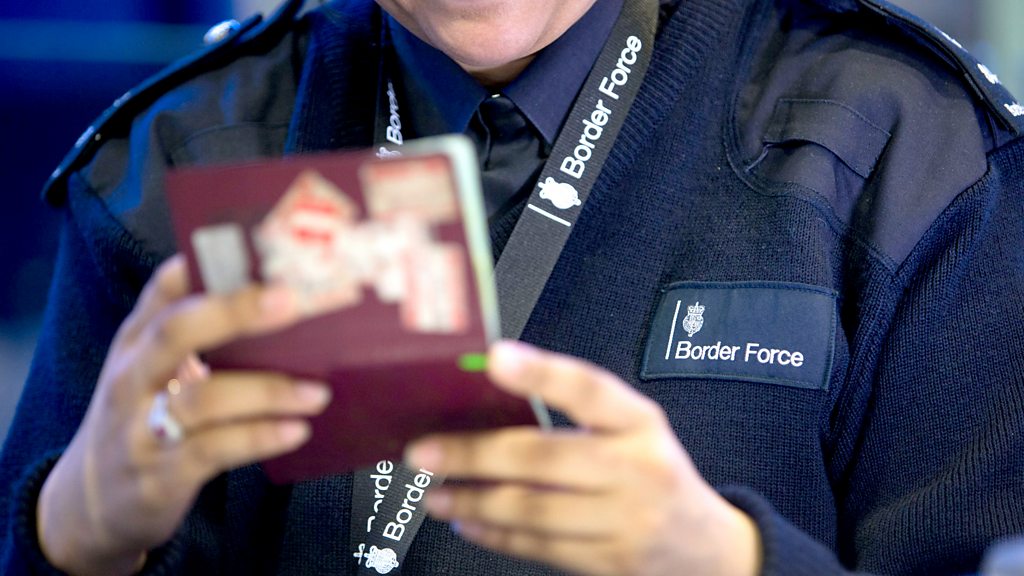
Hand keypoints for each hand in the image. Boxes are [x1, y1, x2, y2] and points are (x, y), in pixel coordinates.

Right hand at [36, 255, 331, 575]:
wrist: (89, 504)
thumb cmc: (140, 418)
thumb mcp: (149, 368)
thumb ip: (192, 330)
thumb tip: (257, 286)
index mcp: (136, 341)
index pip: (164, 288)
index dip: (206, 264)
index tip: (256, 247)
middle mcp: (134, 376)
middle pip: (176, 331)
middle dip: (235, 311)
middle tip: (291, 300)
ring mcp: (143, 427)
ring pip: (204, 398)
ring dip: (268, 391)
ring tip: (317, 391)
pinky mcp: (162, 474)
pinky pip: (215, 450)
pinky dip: (259, 437)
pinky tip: (296, 429)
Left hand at [406, 341, 761, 575]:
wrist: (710, 549)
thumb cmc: (654, 474)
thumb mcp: (634, 432)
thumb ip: (577, 413)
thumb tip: (490, 397)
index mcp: (640, 423)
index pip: (590, 390)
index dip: (541, 372)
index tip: (495, 357)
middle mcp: (636, 469)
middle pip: (545, 458)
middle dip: (475, 454)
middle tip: (425, 451)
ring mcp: (626, 521)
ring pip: (534, 509)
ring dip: (474, 500)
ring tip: (436, 492)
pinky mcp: (611, 562)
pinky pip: (540, 548)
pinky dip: (496, 534)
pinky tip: (469, 520)